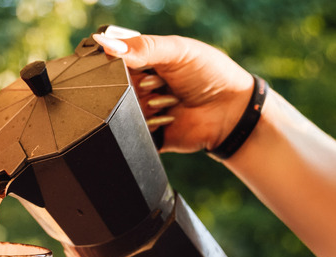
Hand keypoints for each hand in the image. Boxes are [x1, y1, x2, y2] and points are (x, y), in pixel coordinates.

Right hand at [93, 33, 253, 153]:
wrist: (232, 111)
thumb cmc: (209, 74)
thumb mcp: (176, 50)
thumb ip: (141, 47)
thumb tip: (103, 41)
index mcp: (143, 62)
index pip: (114, 61)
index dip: (119, 64)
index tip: (137, 66)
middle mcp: (138, 86)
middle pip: (115, 88)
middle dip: (136, 87)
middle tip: (158, 84)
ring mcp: (142, 111)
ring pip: (121, 111)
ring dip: (146, 105)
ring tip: (170, 99)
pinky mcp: (147, 135)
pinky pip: (132, 134)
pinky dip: (148, 125)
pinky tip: (169, 117)